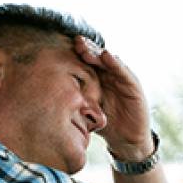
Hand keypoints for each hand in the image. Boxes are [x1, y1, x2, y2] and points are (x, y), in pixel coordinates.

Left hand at [73, 35, 153, 158]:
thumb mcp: (87, 110)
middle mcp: (111, 77)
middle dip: (87, 49)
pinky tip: (107, 56)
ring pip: (110, 61)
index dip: (78, 54)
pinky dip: (116, 64)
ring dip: (99, 53)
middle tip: (76, 41)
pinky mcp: (133, 87)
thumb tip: (49, 93)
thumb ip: (75, 100)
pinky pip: (124, 73)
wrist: (126, 141)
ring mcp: (123, 80)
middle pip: (98, 58)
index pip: (88, 63)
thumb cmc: (106, 125)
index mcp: (98, 80)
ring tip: (88, 48)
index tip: (63, 46)